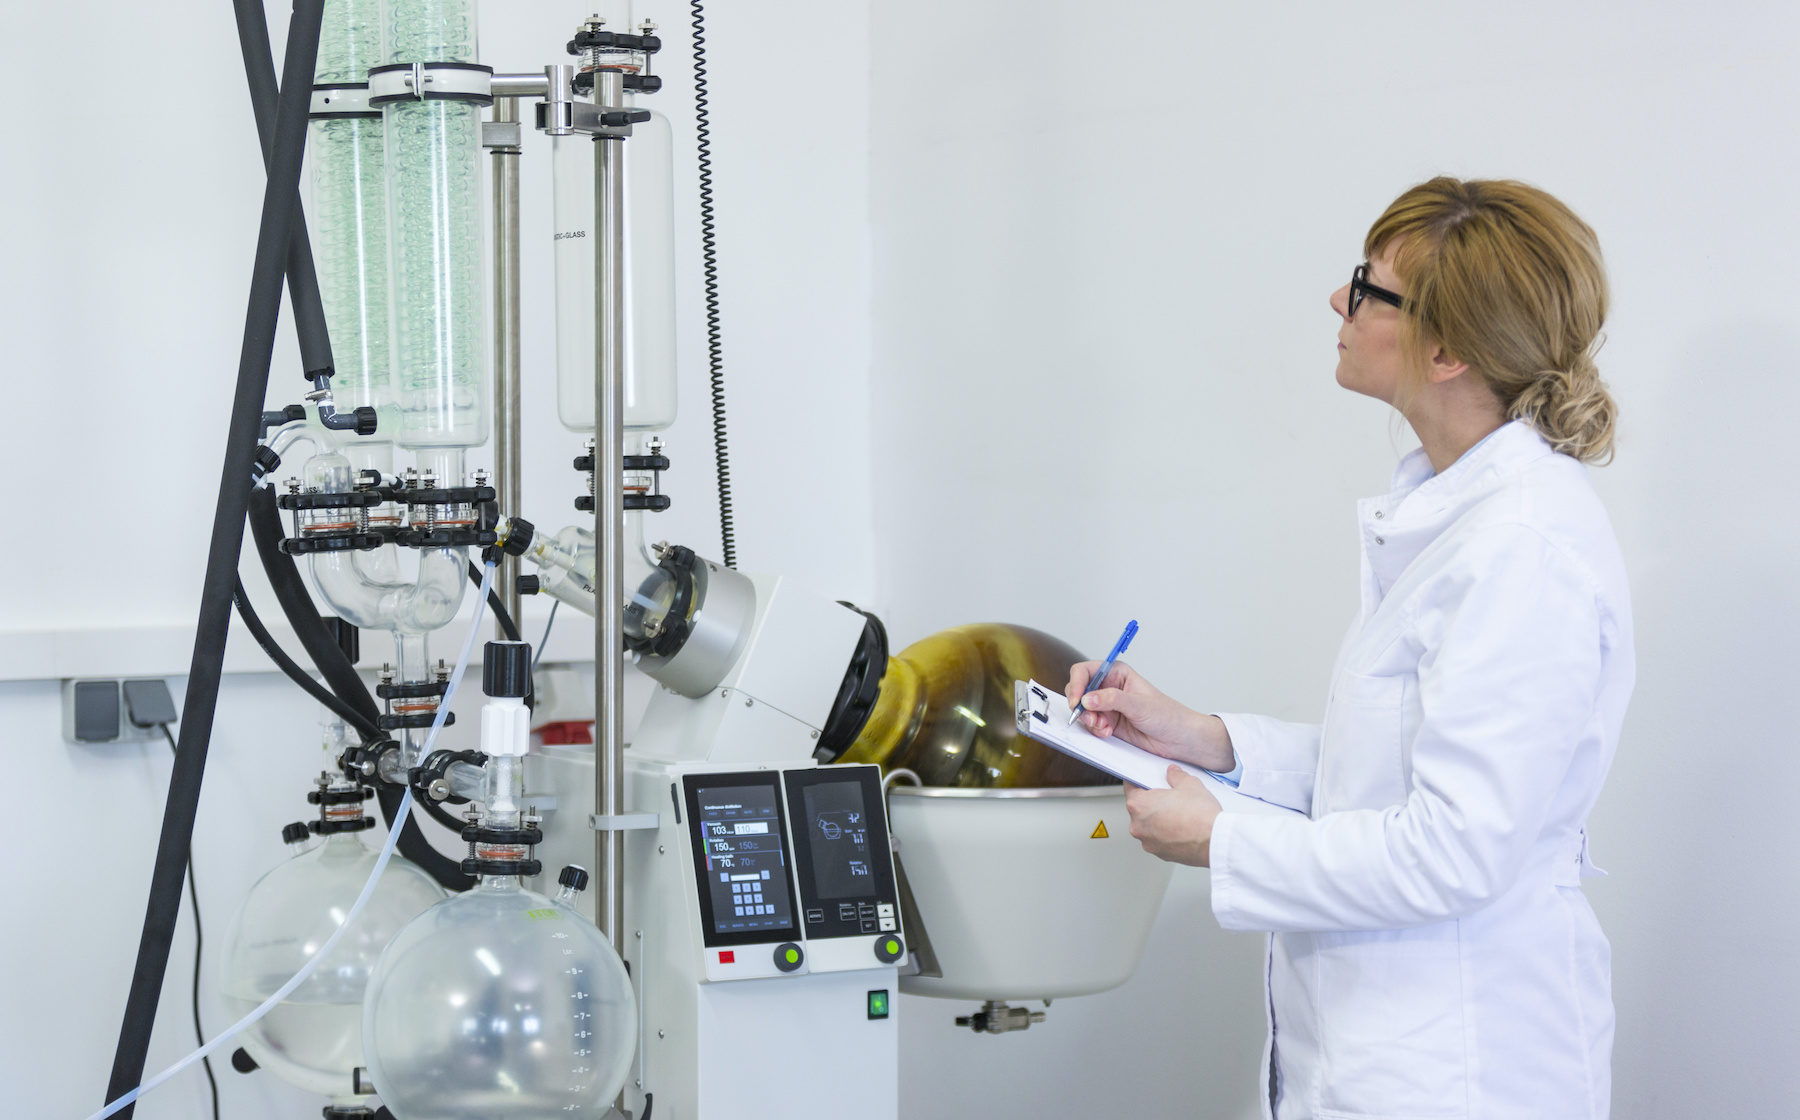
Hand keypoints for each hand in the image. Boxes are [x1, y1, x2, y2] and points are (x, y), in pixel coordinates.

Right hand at [1064, 660, 1235, 772]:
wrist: (1177, 738)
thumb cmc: (1167, 715)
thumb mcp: (1139, 704)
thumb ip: (1111, 699)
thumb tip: (1088, 698)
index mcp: (1117, 673)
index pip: (1085, 671)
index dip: (1077, 684)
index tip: (1077, 700)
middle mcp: (1109, 687)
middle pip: (1079, 691)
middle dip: (1081, 706)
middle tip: (1090, 718)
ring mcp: (1107, 706)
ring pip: (1083, 710)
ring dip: (1089, 720)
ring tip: (1103, 727)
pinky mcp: (1108, 722)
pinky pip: (1090, 724)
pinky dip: (1095, 730)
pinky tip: (1108, 732)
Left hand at [1124, 766, 1222, 866]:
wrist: (1215, 842)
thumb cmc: (1200, 817)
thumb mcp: (1189, 784)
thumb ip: (1176, 776)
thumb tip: (1173, 773)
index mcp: (1139, 805)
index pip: (1130, 786)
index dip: (1139, 780)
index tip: (1145, 779)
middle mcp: (1138, 826)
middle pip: (1140, 807)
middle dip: (1153, 801)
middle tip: (1170, 796)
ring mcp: (1148, 842)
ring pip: (1149, 825)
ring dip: (1159, 819)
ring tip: (1179, 813)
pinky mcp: (1160, 854)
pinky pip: (1159, 839)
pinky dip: (1167, 833)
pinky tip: (1182, 827)